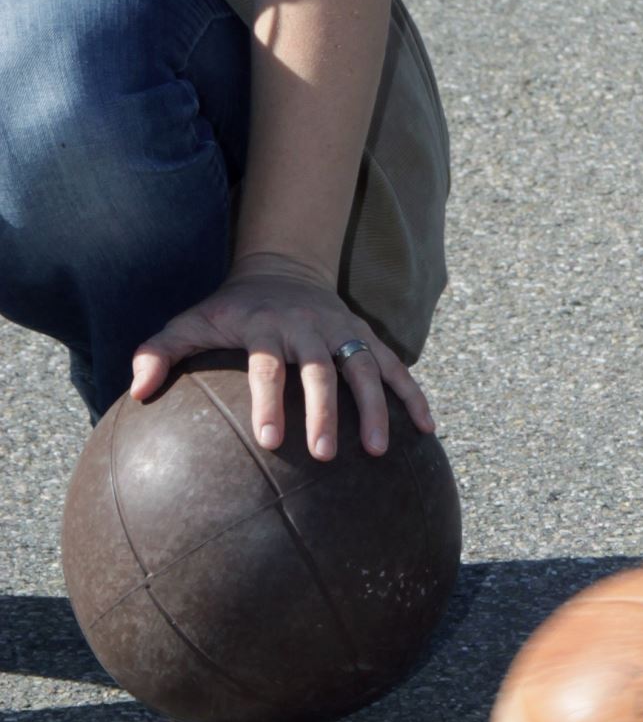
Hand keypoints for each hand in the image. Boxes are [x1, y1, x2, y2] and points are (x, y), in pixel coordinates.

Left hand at [128, 255, 436, 457]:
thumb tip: (136, 391)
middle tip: (326, 454)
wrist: (283, 267)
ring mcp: (344, 333)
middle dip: (326, 411)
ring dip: (376, 409)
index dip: (270, 400)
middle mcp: (310, 328)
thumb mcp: (192, 320)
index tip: (271, 440)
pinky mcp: (366, 338)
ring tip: (378, 451)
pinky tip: (428, 430)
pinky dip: (414, 395)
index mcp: (267, 327)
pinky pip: (395, 368)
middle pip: (322, 370)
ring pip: (365, 369)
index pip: (268, 366)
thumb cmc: (231, 308)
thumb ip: (161, 351)